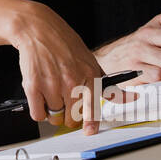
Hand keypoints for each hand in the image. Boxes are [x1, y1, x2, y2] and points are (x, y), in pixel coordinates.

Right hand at [0, 0, 103, 132]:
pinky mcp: (34, 87)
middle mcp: (73, 82)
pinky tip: (40, 96)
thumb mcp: (89, 58)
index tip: (89, 131)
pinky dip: (38, 110)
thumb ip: (103, 82)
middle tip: (63, 101)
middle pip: (71, 118)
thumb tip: (126, 98)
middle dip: (67, 114)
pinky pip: (38, 114)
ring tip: (50, 91)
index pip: (93, 108)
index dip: (91, 123)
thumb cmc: (62, 42)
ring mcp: (53, 85)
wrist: (37, 28)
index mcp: (90, 75)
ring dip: (51, 109)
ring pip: (54, 117)